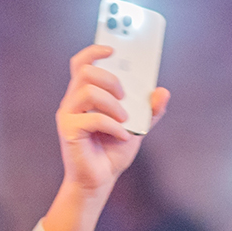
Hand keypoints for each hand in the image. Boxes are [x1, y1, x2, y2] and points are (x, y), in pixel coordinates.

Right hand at [55, 44, 169, 200]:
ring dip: (112, 103)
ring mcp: (68, 114)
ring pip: (87, 90)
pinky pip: (92, 117)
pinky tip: (122, 136)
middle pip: (85, 71)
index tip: (113, 50)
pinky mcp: (68, 130)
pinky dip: (113, 126)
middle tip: (125, 96)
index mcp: (86, 95)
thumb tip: (163, 91)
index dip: (94, 51)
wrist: (99, 180)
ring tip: (125, 119)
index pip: (82, 63)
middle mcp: (73, 101)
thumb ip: (149, 111)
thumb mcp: (137, 128)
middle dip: (111, 79)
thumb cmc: (112, 152)